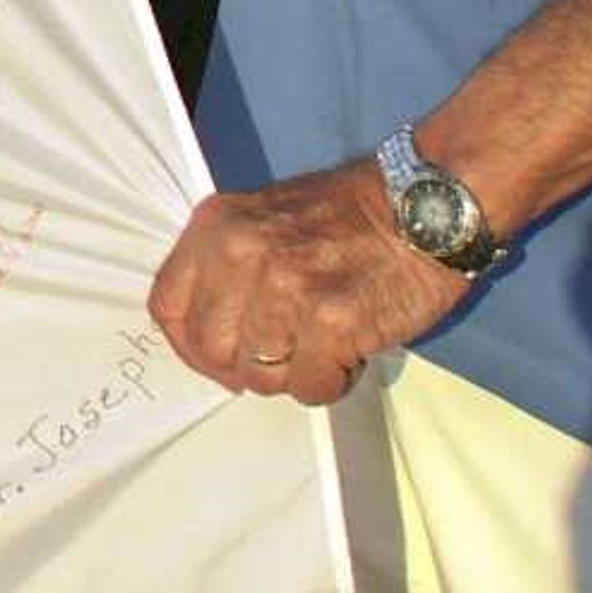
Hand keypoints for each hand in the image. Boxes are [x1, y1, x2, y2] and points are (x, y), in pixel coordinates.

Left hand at [147, 156, 468, 404]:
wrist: (424, 205)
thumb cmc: (348, 215)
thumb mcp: (261, 219)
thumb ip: (226, 268)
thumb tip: (210, 335)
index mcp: (215, 227)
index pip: (167, 307)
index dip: (189, 347)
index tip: (218, 358)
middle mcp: (239, 253)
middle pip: (211, 351)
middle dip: (246, 366)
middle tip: (285, 353)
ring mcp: (284, 288)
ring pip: (260, 376)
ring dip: (294, 373)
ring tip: (324, 342)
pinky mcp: (331, 321)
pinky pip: (310, 387)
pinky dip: (330, 382)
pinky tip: (348, 351)